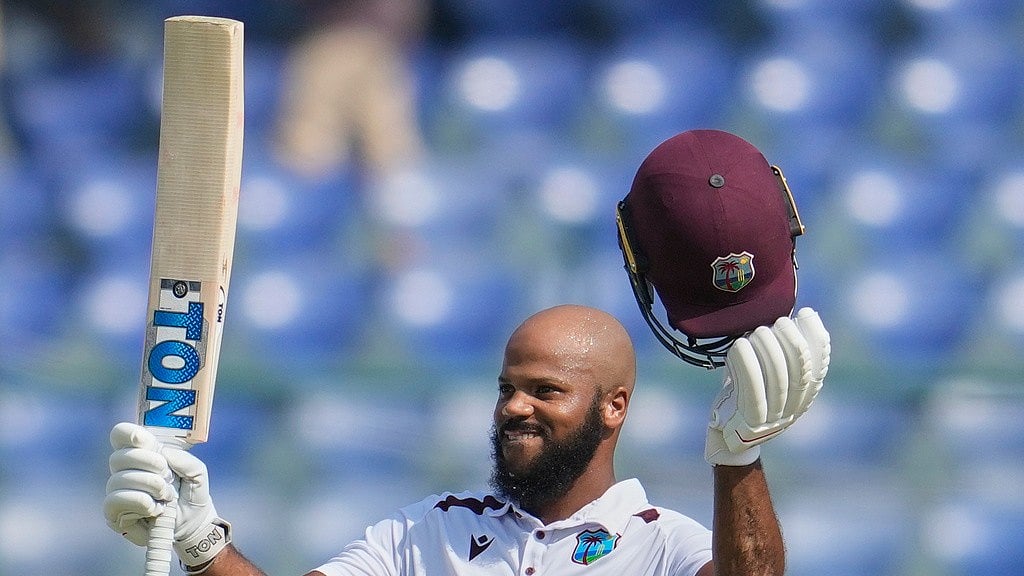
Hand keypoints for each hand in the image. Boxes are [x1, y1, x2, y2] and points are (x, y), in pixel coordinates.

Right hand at [104, 422, 230, 566]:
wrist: (193, 523)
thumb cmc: (191, 492)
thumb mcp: (196, 471)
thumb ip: (182, 458)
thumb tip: (162, 453)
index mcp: (142, 453)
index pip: (120, 435)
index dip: (127, 434)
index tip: (143, 439)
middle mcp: (125, 470)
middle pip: (119, 457)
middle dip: (148, 463)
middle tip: (167, 475)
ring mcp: (117, 491)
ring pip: (118, 479)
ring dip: (148, 485)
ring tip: (166, 495)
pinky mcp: (113, 513)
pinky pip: (115, 500)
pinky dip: (140, 502)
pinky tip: (155, 509)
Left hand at [705, 307, 829, 465]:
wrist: (727, 441)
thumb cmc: (743, 399)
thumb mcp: (762, 376)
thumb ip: (775, 354)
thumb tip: (786, 319)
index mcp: (802, 398)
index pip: (819, 367)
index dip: (817, 339)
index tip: (807, 313)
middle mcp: (794, 410)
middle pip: (802, 373)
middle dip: (793, 342)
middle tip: (779, 321)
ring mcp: (774, 420)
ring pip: (779, 381)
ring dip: (770, 351)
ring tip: (758, 330)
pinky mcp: (751, 425)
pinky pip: (753, 392)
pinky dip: (747, 366)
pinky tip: (739, 345)